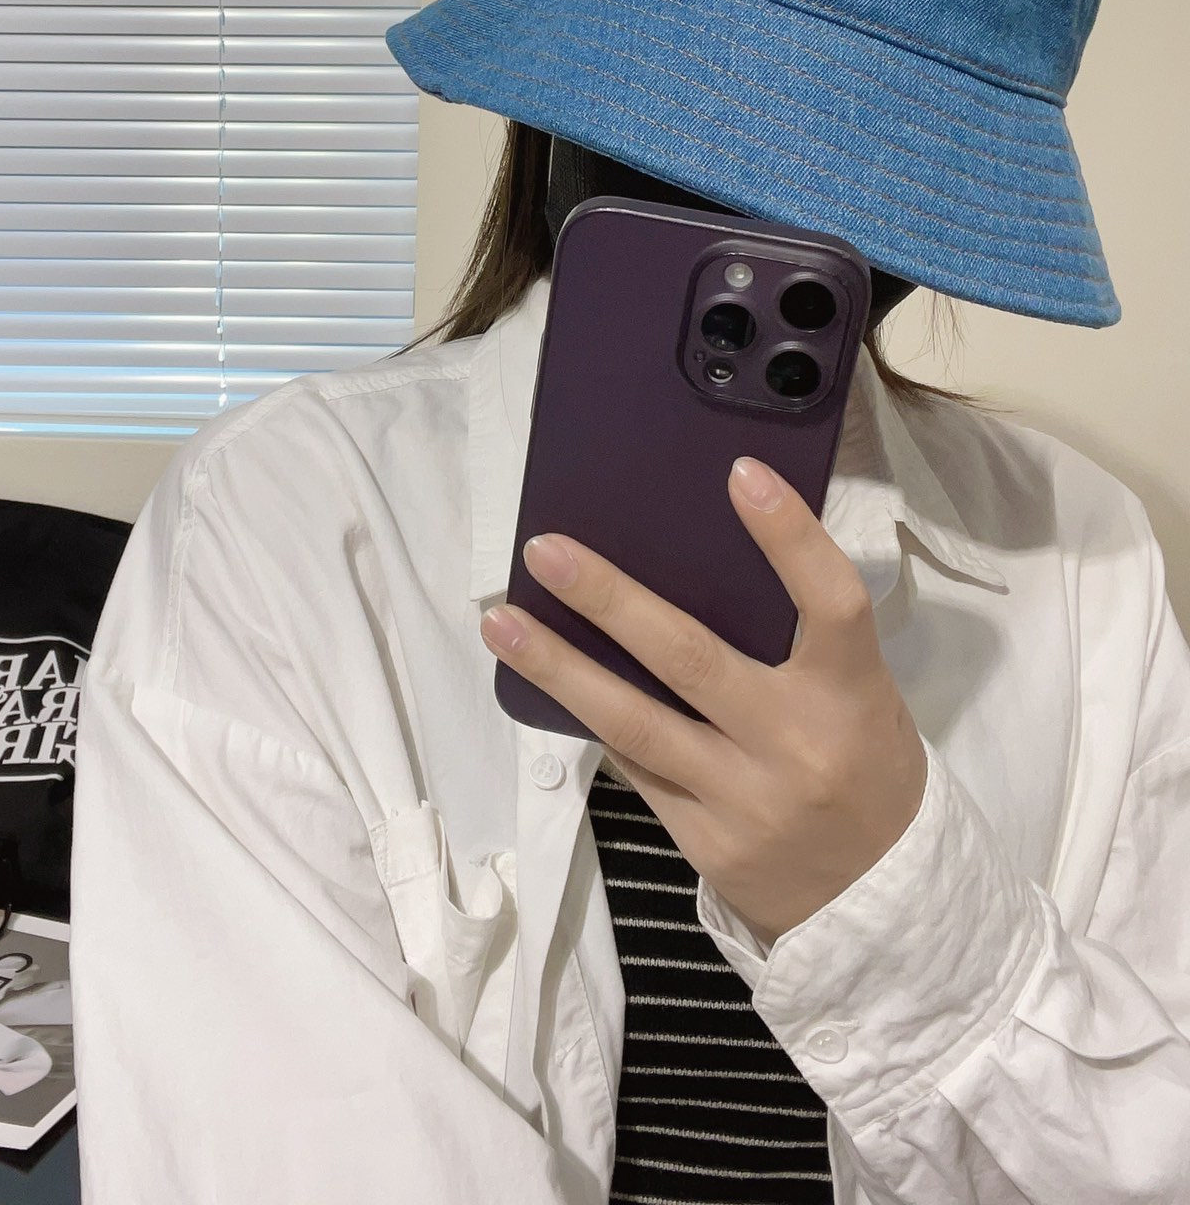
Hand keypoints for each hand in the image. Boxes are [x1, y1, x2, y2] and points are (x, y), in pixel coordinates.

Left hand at [479, 455, 927, 945]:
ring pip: (636, 722)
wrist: (883, 910)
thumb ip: (797, 642)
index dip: (790, 537)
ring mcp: (745, 801)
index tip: (740, 473)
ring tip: (500, 622)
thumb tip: (700, 560)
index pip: (831, 601)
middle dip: (609, 600)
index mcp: (852, 695)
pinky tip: (546, 683)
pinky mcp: (707, 844)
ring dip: (559, 668)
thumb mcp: (860, 698)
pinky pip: (635, 767)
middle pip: (691, 659)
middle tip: (544, 550)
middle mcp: (796, 745)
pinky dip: (591, 720)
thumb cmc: (866, 770)